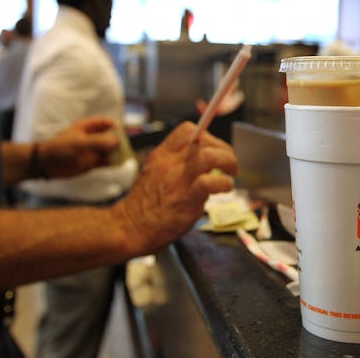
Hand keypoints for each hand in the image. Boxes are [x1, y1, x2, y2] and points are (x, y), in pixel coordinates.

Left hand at [38, 116, 119, 177]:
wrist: (47, 165)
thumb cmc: (60, 149)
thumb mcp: (79, 143)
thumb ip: (98, 142)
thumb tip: (116, 141)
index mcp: (88, 127)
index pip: (105, 122)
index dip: (115, 125)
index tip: (121, 132)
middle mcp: (93, 138)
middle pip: (111, 136)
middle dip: (120, 140)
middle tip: (126, 147)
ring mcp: (93, 150)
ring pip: (111, 150)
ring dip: (118, 153)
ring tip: (125, 157)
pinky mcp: (93, 163)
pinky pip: (107, 161)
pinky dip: (113, 162)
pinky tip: (118, 164)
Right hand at [112, 121, 237, 255]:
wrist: (128, 228)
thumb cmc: (144, 206)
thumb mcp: (155, 173)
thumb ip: (175, 164)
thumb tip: (200, 161)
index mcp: (162, 155)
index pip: (188, 130)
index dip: (209, 136)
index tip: (216, 149)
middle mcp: (170, 163)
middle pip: (204, 139)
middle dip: (224, 149)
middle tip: (229, 164)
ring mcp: (178, 180)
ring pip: (209, 155)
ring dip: (228, 162)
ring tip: (230, 174)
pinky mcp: (186, 199)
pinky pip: (208, 182)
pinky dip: (224, 183)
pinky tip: (225, 189)